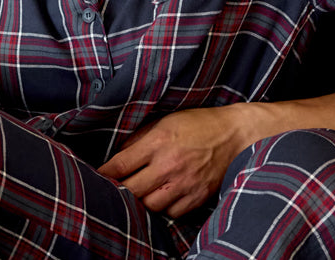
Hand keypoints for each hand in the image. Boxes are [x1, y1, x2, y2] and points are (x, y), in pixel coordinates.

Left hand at [97, 107, 249, 216]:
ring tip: (141, 191)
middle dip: (120, 189)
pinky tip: (163, 196)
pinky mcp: (198, 196)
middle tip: (115, 187)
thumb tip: (118, 155)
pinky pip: (171, 213)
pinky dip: (164, 207)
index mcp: (159, 141)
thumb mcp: (165, 121)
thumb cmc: (199, 124)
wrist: (236, 135)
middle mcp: (170, 164)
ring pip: (150, 205)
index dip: (105, 173)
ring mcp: (185, 183)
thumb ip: (139, 138)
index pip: (121, 164)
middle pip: (132, 189)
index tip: (98, 176)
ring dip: (142, 200)